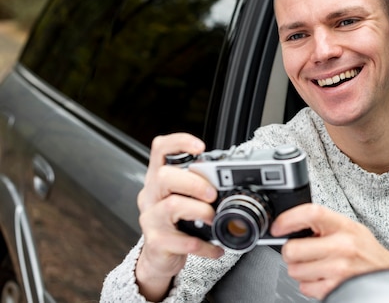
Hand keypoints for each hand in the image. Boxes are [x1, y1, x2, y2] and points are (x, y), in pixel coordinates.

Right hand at [135, 133, 224, 300]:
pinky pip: (183, 241)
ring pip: (171, 206)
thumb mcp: (182, 198)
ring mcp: (151, 219)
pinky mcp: (157, 243)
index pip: (160, 149)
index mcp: (158, 180)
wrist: (158, 257)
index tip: (200, 147)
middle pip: (164, 176)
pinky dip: (205, 244)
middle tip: (212, 194)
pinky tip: (215, 247)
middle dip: (193, 182)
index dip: (179, 142)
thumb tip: (226, 177)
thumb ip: (197, 184)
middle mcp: (150, 196)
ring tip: (213, 218)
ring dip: (200, 210)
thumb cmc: (174, 224)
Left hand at [270, 204, 388, 299]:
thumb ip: (324, 224)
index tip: (278, 227)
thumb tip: (290, 225)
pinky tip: (323, 276)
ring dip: (300, 269)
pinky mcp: (334, 289)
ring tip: (317, 264)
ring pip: (294, 270)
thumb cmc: (365, 251)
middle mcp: (342, 247)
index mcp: (343, 226)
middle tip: (301, 251)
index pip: (311, 213)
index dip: (288, 219)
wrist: (387, 274)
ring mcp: (338, 270)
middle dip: (291, 252)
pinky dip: (309, 284)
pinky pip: (304, 287)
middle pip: (292, 249)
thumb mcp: (350, 228)